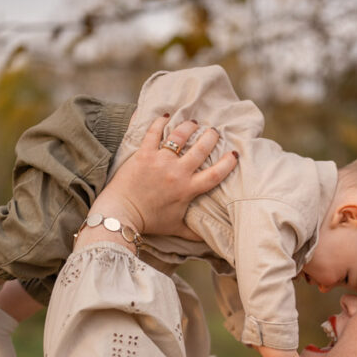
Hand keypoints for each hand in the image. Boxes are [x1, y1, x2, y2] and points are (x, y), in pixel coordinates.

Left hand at [89, 118, 237, 238]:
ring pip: (180, 136)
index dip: (228, 163)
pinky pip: (153, 132)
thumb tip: (209, 240)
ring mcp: (160, 161)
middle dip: (210, 137)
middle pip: (201, 149)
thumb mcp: (176, 228)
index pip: (216, 174)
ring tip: (193, 122)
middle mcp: (177, 173)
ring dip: (189, 127)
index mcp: (188, 190)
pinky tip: (166, 116)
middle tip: (214, 131)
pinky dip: (160, 122)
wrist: (122, 215)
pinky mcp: (143, 154)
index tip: (234, 154)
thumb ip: (194, 232)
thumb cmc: (149, 222)